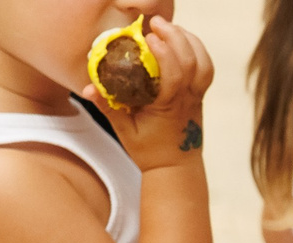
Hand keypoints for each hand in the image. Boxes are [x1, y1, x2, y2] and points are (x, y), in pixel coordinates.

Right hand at [90, 13, 213, 173]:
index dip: (165, 52)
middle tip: (156, 23)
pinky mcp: (201, 95)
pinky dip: (196, 49)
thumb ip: (108, 107)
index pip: (175, 75)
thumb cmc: (149, 151)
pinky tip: (180, 39)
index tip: (148, 37)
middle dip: (176, 37)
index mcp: (168, 107)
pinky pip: (206, 68)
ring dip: (189, 40)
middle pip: (192, 63)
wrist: (176, 168)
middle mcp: (187, 100)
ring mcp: (197, 97)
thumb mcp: (124, 131)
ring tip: (169, 27)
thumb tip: (87, 88)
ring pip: (204, 63)